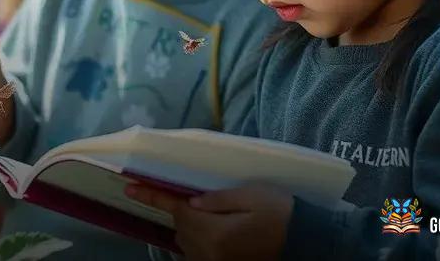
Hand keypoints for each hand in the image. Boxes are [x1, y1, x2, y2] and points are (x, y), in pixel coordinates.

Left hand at [126, 184, 292, 260]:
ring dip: (193, 228)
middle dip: (184, 211)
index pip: (175, 210)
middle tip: (201, 199)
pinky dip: (201, 242)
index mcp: (214, 233)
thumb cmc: (283, 213)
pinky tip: (218, 233)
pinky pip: (199, 254)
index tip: (129, 186)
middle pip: (180, 227)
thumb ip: (218, 199)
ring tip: (217, 217)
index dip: (152, 196)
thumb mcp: (252, 195)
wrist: (310, 243)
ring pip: (187, 243)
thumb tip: (190, 201)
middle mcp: (209, 253)